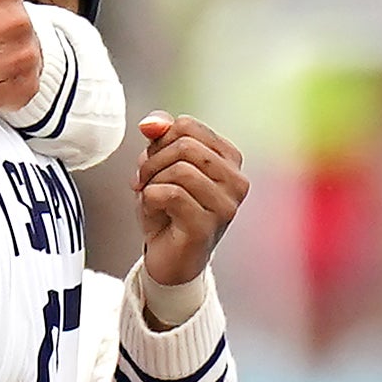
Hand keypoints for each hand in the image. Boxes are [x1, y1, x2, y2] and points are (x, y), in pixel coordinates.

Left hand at [135, 112, 248, 289]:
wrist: (169, 259)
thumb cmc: (168, 212)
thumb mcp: (160, 166)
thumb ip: (159, 138)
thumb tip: (151, 122)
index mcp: (229, 159)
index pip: (187, 126)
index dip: (159, 141)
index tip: (151, 164)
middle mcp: (237, 180)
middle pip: (184, 145)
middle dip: (152, 161)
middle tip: (144, 182)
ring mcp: (226, 205)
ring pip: (179, 169)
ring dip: (152, 182)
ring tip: (151, 198)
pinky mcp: (208, 226)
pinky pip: (171, 194)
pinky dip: (151, 200)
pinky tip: (155, 213)